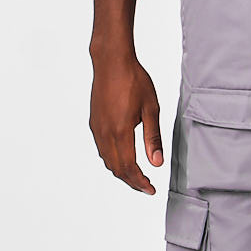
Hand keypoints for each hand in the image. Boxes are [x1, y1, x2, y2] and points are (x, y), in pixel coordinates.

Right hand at [88, 49, 163, 193]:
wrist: (111, 61)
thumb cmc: (134, 80)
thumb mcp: (151, 108)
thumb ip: (153, 137)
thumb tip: (156, 162)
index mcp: (120, 131)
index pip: (129, 167)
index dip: (140, 182)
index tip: (151, 189)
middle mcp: (105, 133)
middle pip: (116, 168)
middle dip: (131, 180)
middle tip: (146, 186)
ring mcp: (97, 128)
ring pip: (107, 160)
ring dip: (121, 171)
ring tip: (137, 175)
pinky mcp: (94, 122)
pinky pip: (102, 148)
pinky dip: (112, 159)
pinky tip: (123, 156)